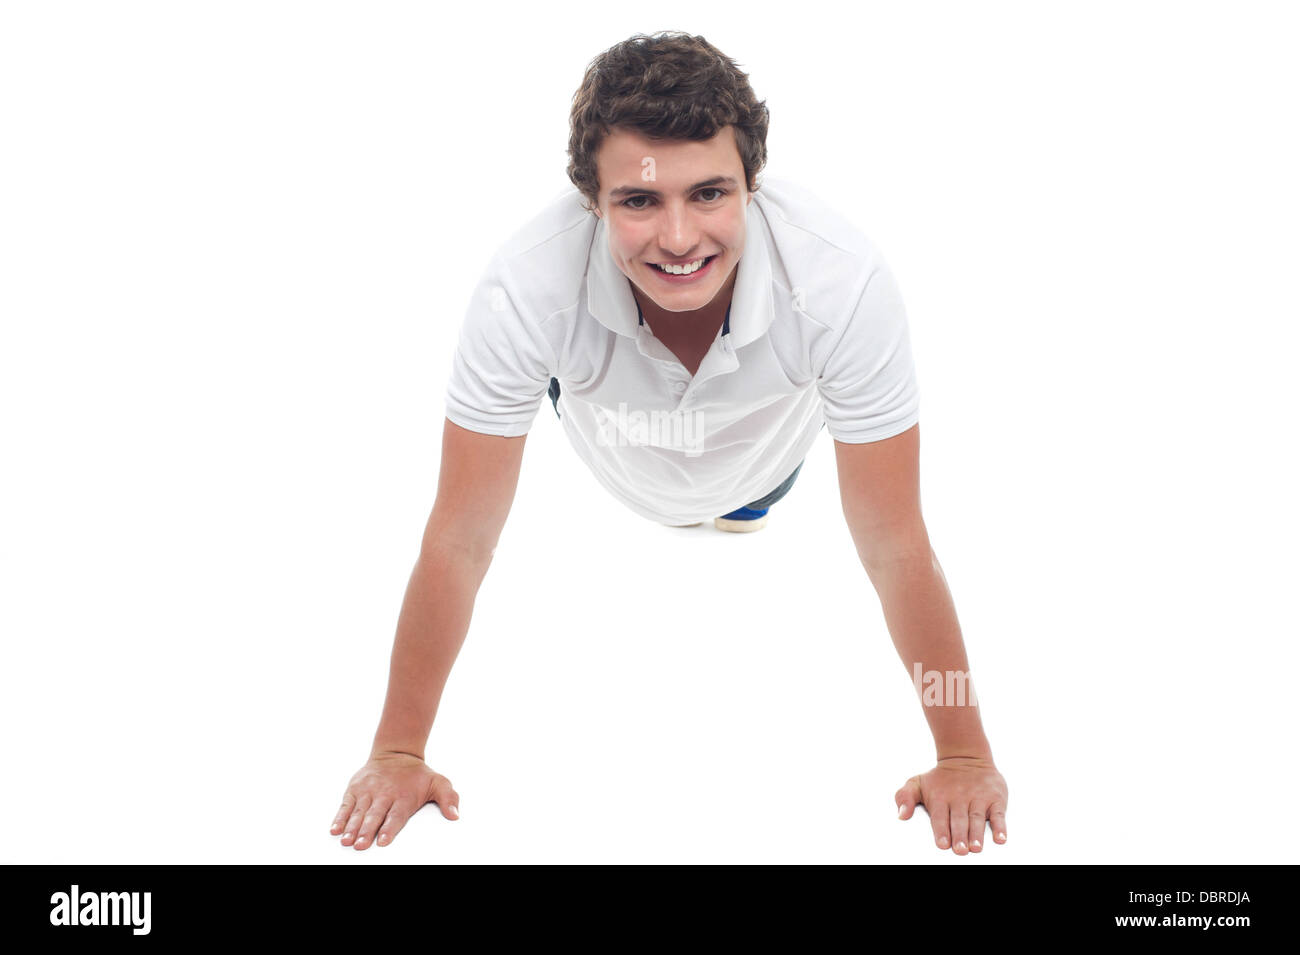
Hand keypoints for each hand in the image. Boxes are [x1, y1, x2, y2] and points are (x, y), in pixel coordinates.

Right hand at [330, 751, 458, 849]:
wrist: (396, 753)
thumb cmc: (417, 775)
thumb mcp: (439, 782)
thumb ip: (449, 798)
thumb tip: (455, 815)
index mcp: (404, 796)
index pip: (396, 815)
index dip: (389, 828)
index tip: (383, 841)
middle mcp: (384, 794)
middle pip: (374, 816)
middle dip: (366, 831)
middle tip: (360, 845)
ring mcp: (368, 791)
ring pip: (358, 812)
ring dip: (351, 827)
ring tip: (346, 841)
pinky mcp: (355, 789)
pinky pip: (346, 805)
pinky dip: (340, 817)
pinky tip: (335, 829)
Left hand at [896, 756, 1007, 854]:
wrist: (966, 755)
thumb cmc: (940, 778)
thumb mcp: (917, 783)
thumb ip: (905, 797)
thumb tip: (901, 815)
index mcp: (940, 798)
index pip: (940, 817)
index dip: (941, 831)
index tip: (942, 844)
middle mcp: (959, 798)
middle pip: (959, 820)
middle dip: (959, 836)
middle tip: (960, 850)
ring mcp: (978, 798)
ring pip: (977, 818)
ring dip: (977, 833)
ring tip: (976, 847)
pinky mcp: (995, 798)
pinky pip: (999, 814)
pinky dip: (1000, 826)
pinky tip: (1000, 838)